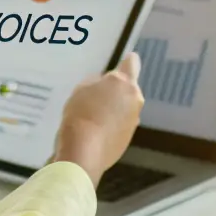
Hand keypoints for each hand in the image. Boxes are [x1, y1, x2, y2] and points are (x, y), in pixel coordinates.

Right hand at [50, 53, 144, 185]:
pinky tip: (92, 132)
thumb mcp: (81, 89)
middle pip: (127, 89)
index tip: (121, 63)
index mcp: (125, 83)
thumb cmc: (80, 114)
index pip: (131, 63)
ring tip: (89, 117)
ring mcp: (133, 122)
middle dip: (115, 91)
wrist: (83, 153)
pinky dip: (109, 126)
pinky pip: (118, 126)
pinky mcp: (127, 140)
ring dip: (112, 110)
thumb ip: (95, 83)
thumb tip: (103, 86)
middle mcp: (135, 100)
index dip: (125, 62)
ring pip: (123, 109)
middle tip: (93, 96)